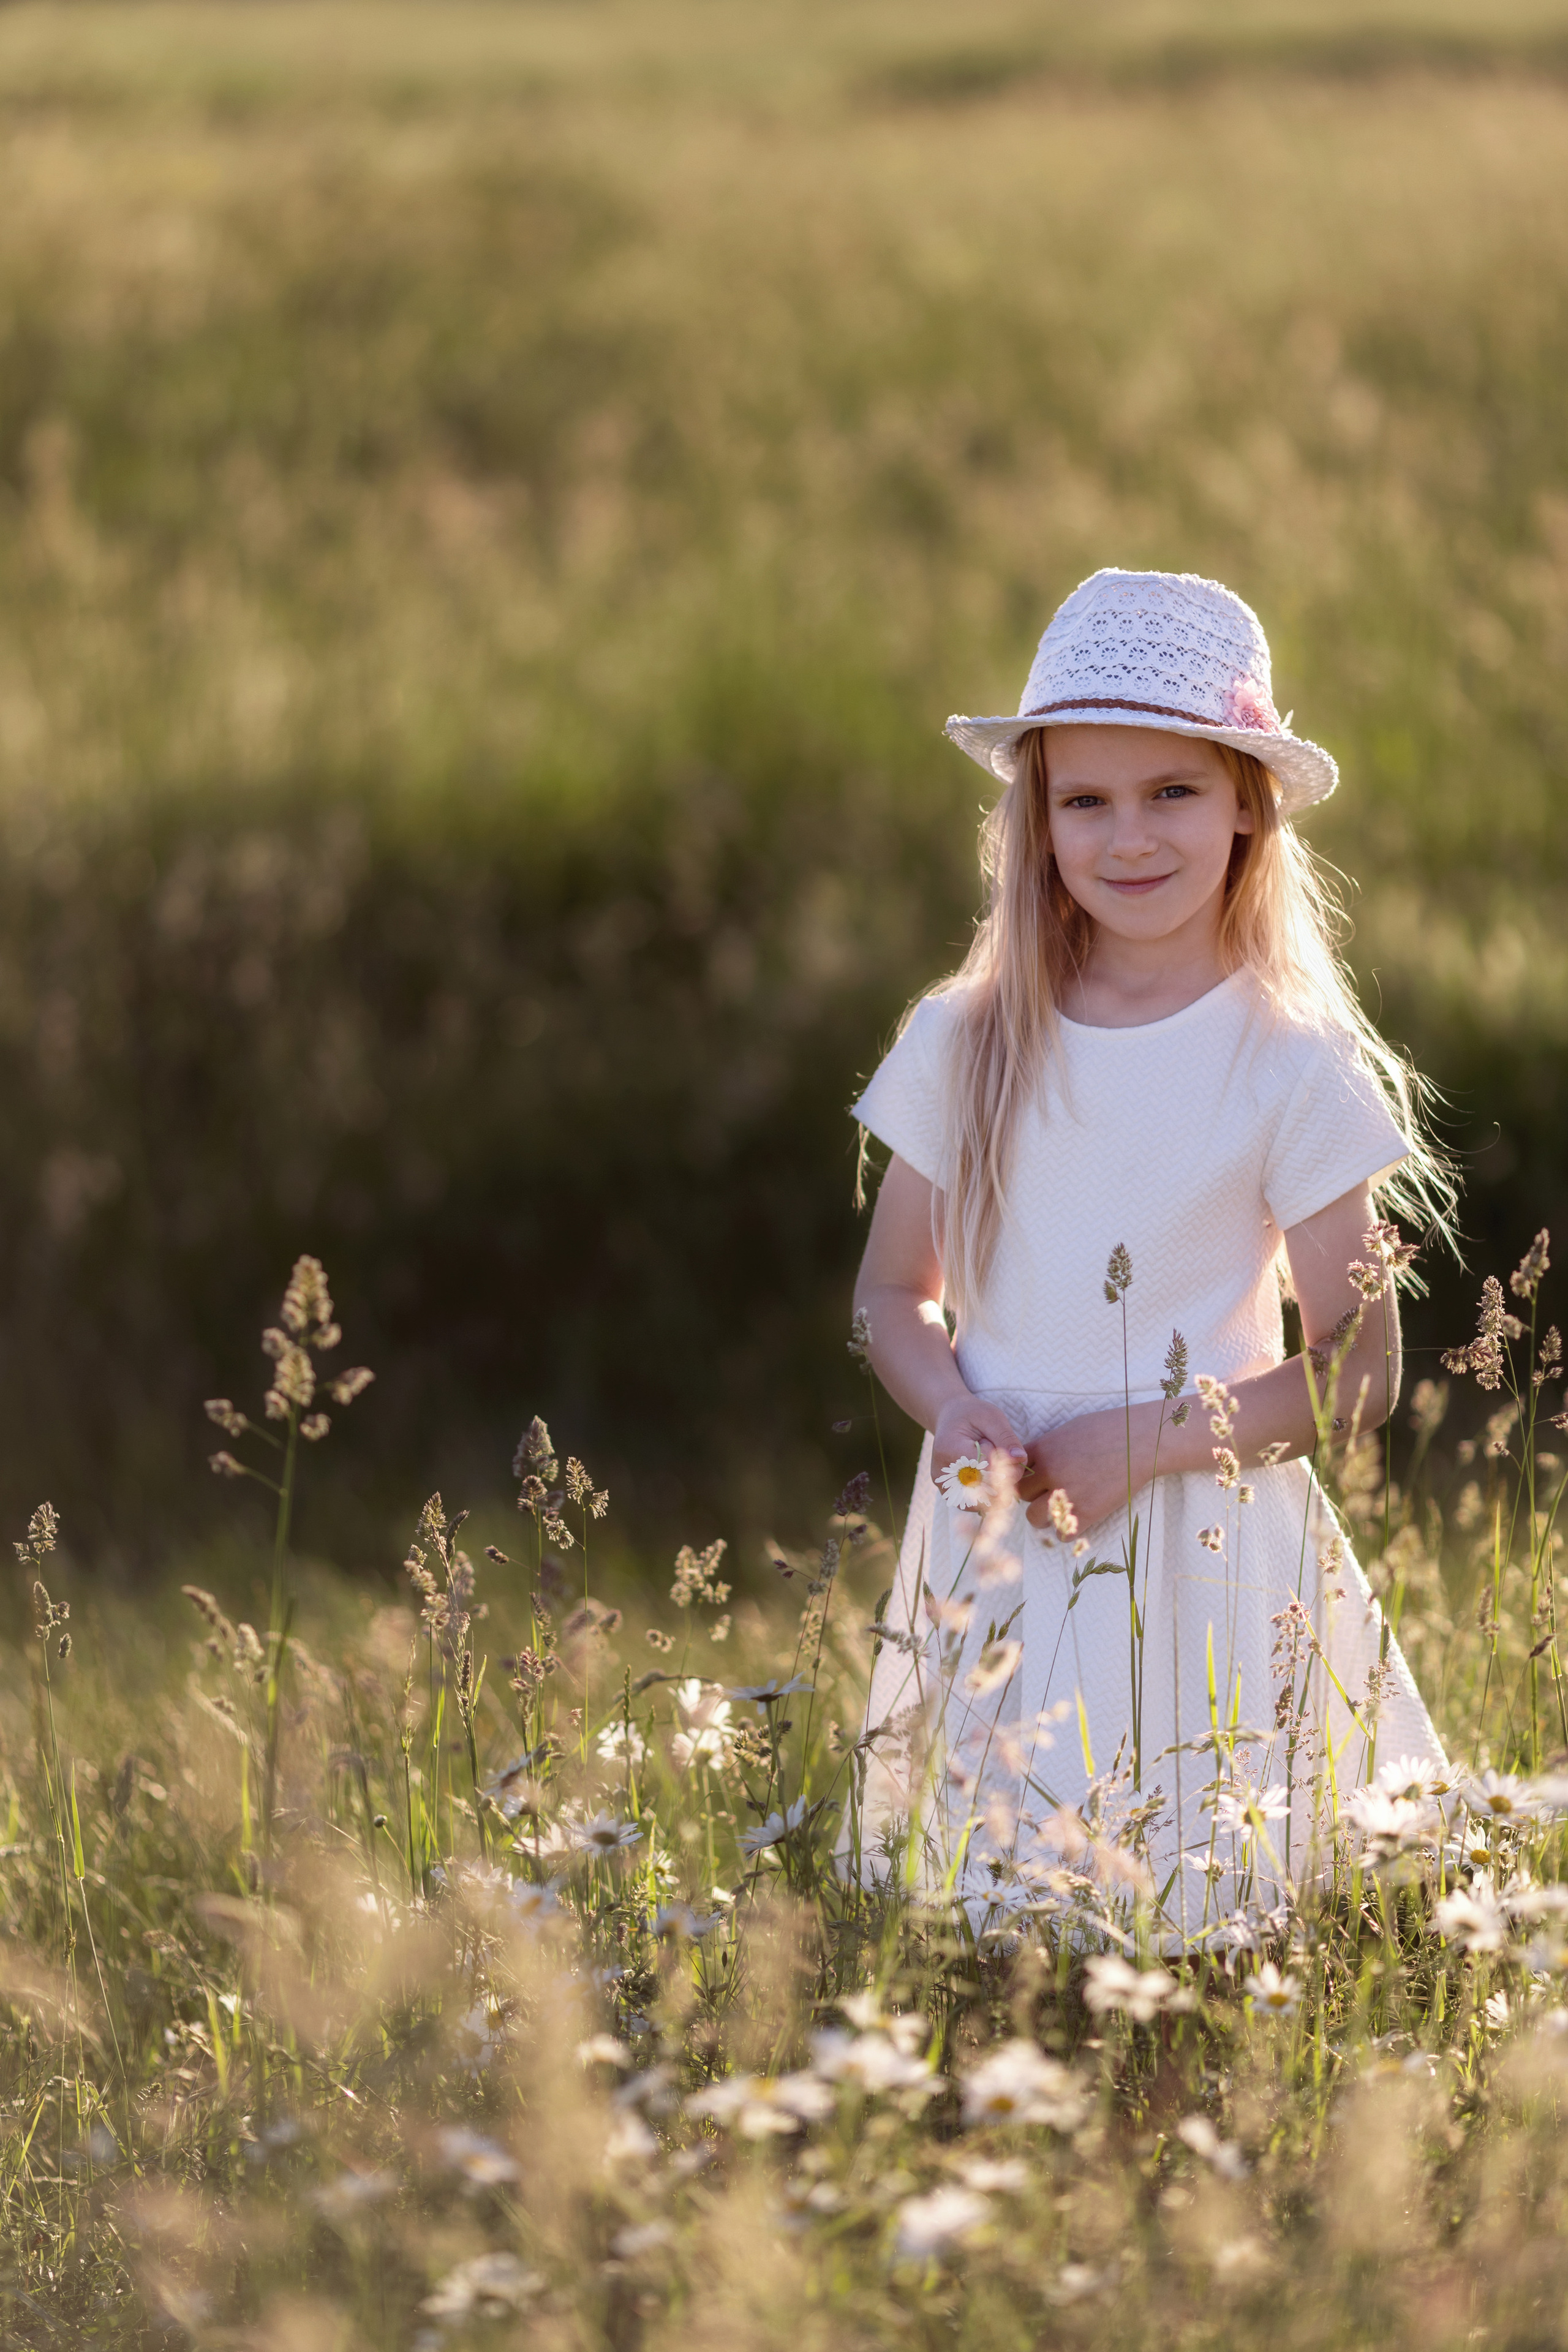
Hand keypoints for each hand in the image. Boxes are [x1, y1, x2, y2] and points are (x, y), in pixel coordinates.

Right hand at [930, 1395, 1028, 1494]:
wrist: (951, 1419)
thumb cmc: (972, 1415)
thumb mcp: (992, 1417)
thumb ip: (1006, 1438)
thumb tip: (1020, 1459)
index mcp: (950, 1449)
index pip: (986, 1468)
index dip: (1004, 1463)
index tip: (1007, 1451)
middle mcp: (943, 1473)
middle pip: (983, 1489)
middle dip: (1003, 1478)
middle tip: (1004, 1458)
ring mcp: (944, 1487)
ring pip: (980, 1502)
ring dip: (997, 1489)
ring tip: (994, 1465)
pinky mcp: (949, 1494)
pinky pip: (975, 1505)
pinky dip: (988, 1495)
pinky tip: (991, 1477)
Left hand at [1024, 1405, 1149, 1533]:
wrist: (1140, 1441)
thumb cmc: (1108, 1430)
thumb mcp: (1069, 1430)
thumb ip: (1047, 1448)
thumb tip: (1032, 1463)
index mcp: (1044, 1448)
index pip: (1013, 1469)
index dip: (1023, 1475)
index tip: (1034, 1479)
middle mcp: (1050, 1471)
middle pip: (1020, 1494)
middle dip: (1031, 1496)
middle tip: (1047, 1495)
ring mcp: (1067, 1493)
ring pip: (1034, 1517)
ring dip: (1043, 1517)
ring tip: (1058, 1511)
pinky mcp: (1086, 1512)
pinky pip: (1062, 1533)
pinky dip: (1066, 1531)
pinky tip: (1076, 1520)